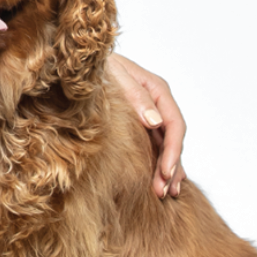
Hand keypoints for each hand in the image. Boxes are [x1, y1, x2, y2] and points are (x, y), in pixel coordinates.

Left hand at [107, 53, 186, 197]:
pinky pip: (155, 145)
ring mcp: (150, 114)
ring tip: (165, 193)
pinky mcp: (139, 123)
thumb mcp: (116, 76)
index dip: (173, 151)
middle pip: (173, 139)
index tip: (165, 172)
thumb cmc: (98, 67)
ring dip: (167, 169)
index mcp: (158, 90)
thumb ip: (137, 97)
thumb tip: (155, 122)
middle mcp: (158, 104)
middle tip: (163, 192)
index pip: (174, 124)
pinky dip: (160, 163)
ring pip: (166, 145)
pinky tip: (161, 179)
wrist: (82, 63)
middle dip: (170, 167)